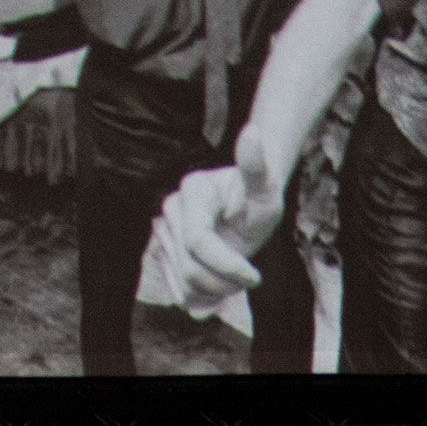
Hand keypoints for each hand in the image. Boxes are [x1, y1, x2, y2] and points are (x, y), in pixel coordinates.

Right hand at [158, 127, 283, 309]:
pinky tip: (220, 285)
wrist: (245, 206)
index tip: (255, 275)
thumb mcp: (264, 188)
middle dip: (224, 281)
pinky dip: (200, 294)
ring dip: (215, 290)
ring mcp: (163, 231)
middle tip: (250, 280)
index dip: (227, 265)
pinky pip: (175, 286)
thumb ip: (256, 164)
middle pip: (189, 265)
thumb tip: (253, 131)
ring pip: (182, 280)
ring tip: (236, 279)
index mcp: (192, 192)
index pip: (199, 242)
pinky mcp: (162, 250)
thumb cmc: (257, 197)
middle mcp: (170, 209)